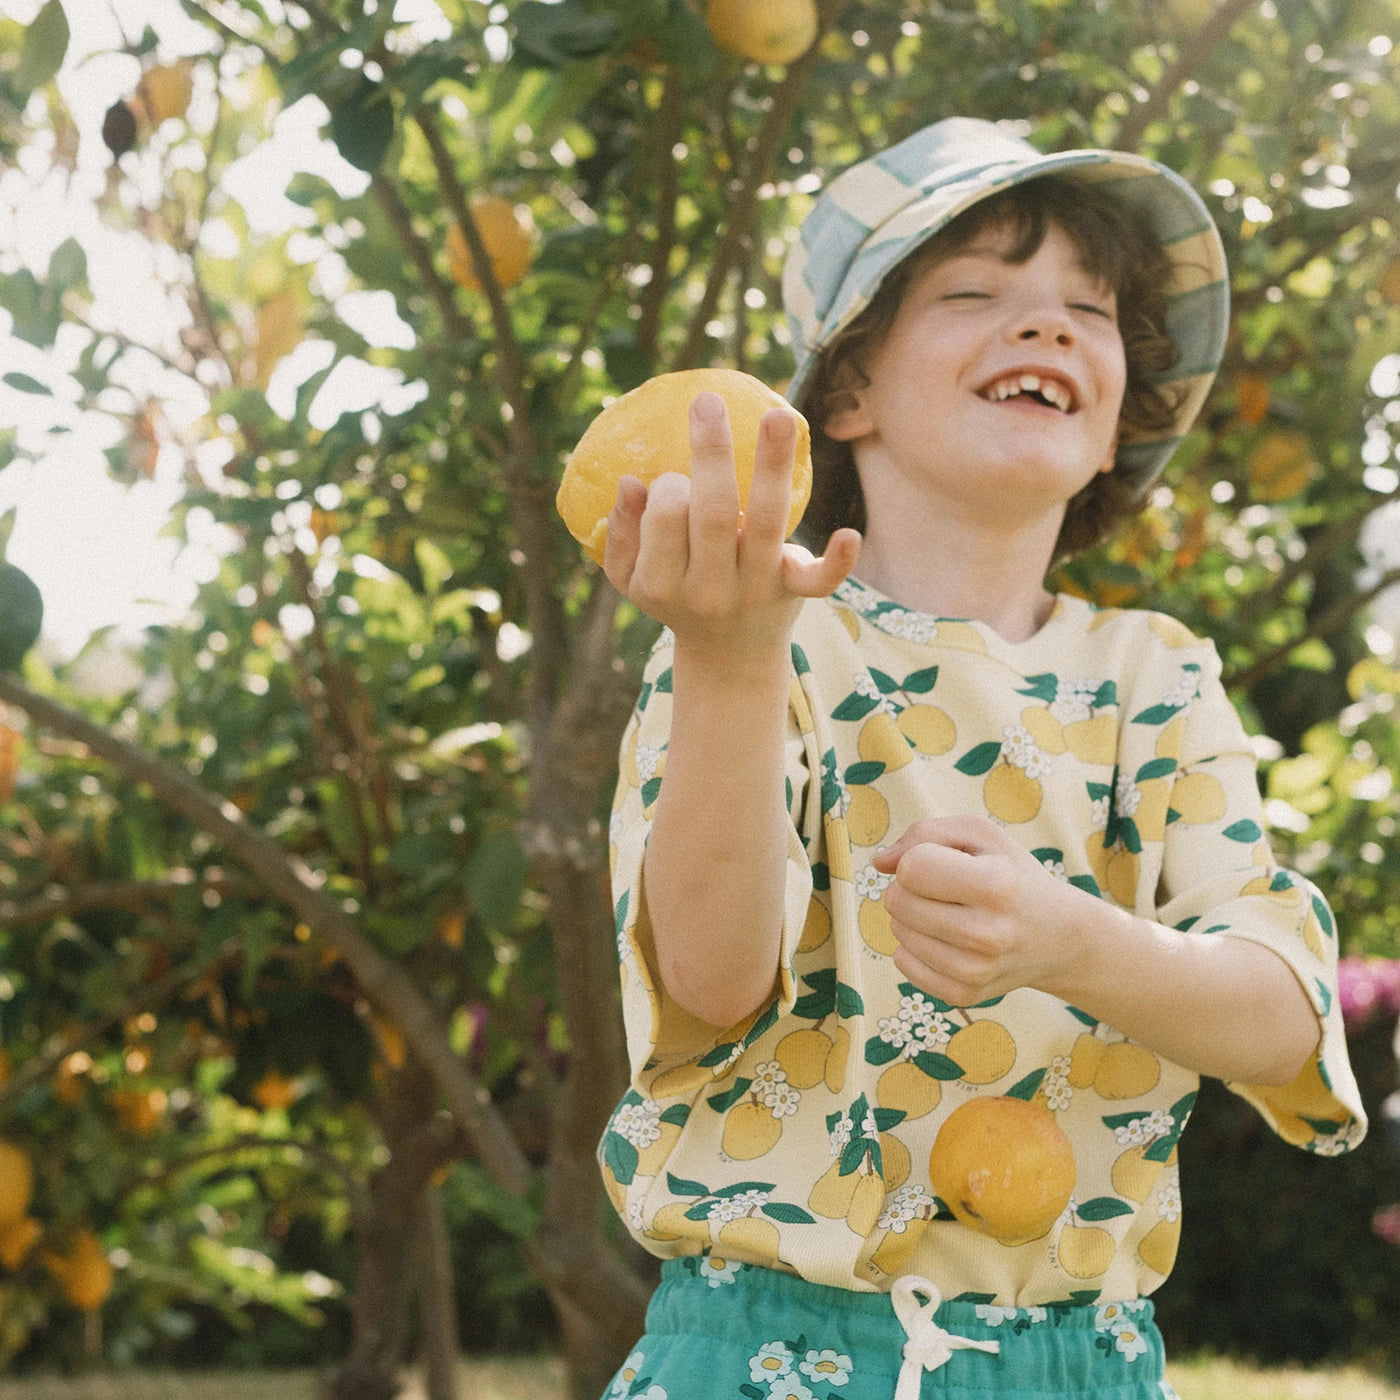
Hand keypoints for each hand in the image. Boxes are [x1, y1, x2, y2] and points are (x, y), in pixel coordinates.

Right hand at [603, 391, 859, 666]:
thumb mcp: (632, 579)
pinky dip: (837, 561)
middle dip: (712, 454)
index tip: (673, 479)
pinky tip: (848, 534)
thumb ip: (622, 533)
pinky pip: (819, 581)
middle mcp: (710, 590)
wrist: (729, 656)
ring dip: (773, 466)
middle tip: (706, 401)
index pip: (666, 517)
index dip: (669, 486)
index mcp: (663, 583)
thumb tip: (631, 481)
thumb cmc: (675, 598)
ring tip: (777, 414)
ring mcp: (756, 590)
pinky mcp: (794, 591)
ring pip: (766, 522)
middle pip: (713, 514)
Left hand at [872, 817, 1085, 1005]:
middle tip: (946, 890)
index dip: (919, 858)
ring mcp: (975, 971)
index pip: (912, 869)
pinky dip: (915, 947)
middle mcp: (987, 934)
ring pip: (897, 932)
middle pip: (897, 902)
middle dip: (910, 888)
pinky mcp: (964, 994)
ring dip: (913, 917)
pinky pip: (903, 963)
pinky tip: (947, 940)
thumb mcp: (981, 835)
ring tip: (951, 913)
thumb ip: (924, 834)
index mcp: (995, 886)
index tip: (944, 863)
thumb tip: (880, 863)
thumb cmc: (1012, 875)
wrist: (1058, 936)